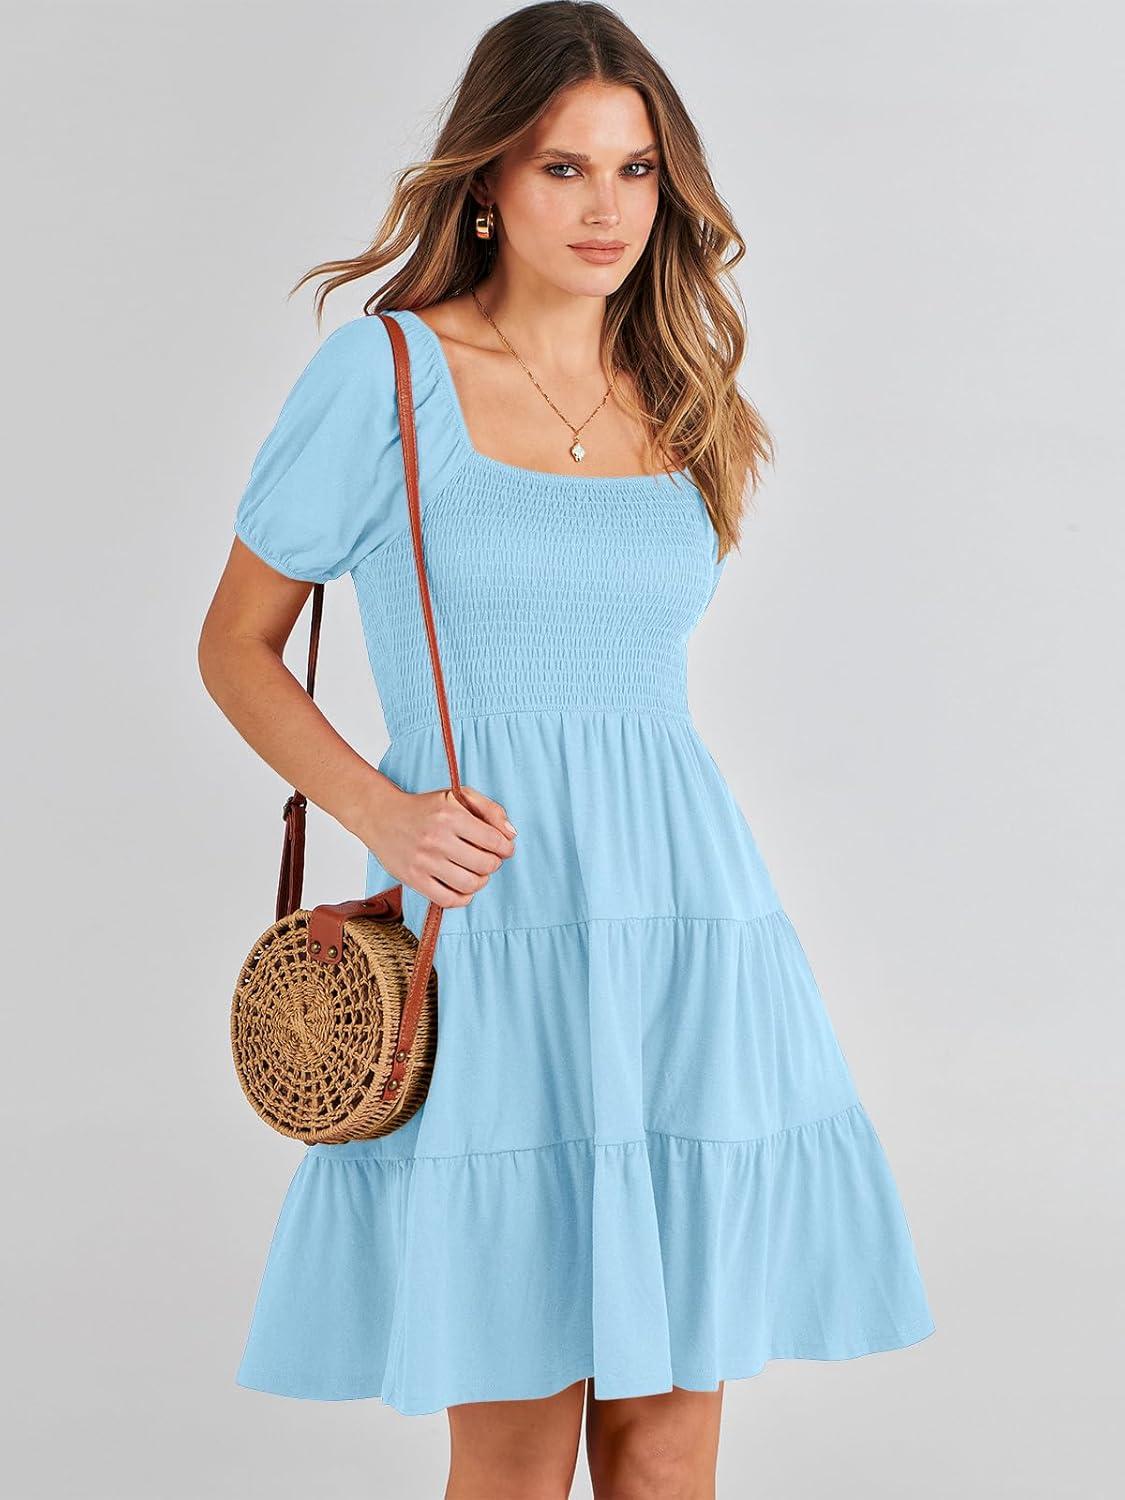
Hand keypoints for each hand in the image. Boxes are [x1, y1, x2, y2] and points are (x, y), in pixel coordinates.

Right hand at [364, 783, 516, 908]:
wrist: (382, 816)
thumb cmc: (425, 807)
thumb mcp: (458, 796)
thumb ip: (490, 809)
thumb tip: (511, 835)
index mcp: (451, 815)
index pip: (495, 840)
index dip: (506, 848)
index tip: (503, 849)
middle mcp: (437, 839)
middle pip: (486, 864)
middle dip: (494, 864)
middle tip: (487, 859)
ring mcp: (424, 861)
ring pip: (470, 884)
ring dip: (481, 881)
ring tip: (476, 873)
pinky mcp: (414, 879)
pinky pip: (448, 900)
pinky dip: (463, 898)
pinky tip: (462, 886)